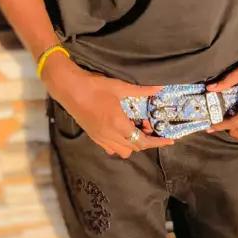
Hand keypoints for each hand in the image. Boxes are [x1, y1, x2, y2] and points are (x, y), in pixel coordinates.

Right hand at [43, 59, 174, 158]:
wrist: (68, 89)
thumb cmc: (94, 86)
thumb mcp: (119, 87)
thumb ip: (141, 90)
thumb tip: (159, 88)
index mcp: (118, 123)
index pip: (142, 140)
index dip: (158, 142)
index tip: (169, 140)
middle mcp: (110, 135)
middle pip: (134, 147)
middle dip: (147, 140)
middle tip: (151, 127)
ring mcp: (100, 138)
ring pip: (123, 151)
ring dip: (133, 144)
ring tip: (136, 128)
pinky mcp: (93, 137)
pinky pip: (111, 149)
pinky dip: (120, 145)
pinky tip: (121, 132)